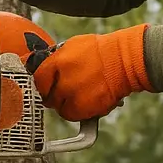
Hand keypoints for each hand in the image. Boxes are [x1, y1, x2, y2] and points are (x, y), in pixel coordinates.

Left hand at [24, 24, 151, 121]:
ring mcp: (75, 97)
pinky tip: (87, 101)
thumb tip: (42, 67)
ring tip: (79, 94)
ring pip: (60, 109)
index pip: (37, 80)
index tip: (44, 85)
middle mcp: (64, 82)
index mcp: (58, 63)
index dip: (40, 84)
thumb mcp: (72, 46)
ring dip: (66, 104)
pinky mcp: (87, 110)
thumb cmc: (101, 49)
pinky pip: (74, 116)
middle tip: (63, 90)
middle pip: (47, 97)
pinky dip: (79, 112)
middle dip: (53, 95)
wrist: (125, 60)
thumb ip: (55, 59)